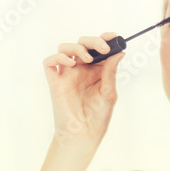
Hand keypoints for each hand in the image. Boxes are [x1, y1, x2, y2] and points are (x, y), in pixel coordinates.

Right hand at [43, 33, 125, 149]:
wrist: (84, 134)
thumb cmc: (98, 116)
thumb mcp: (109, 92)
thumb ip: (111, 71)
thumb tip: (119, 53)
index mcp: (96, 70)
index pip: (98, 48)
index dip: (104, 39)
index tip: (113, 36)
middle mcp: (81, 69)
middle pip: (82, 44)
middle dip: (93, 41)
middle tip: (103, 48)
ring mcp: (67, 74)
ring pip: (65, 48)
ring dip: (76, 47)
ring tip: (87, 58)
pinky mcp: (55, 82)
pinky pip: (50, 62)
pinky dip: (58, 57)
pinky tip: (70, 64)